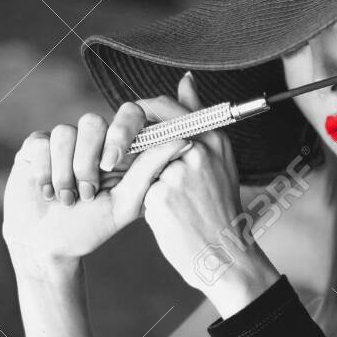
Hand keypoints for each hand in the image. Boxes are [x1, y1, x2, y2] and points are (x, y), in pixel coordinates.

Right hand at [1, 98, 190, 275]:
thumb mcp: (126, 203)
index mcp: (120, 149)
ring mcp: (64, 141)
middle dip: (87, 160)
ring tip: (69, 200)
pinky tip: (47, 193)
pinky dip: (45, 172)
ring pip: (65, 132)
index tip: (112, 162)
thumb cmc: (91, 228)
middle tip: (89, 191)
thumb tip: (183, 139)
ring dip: (65, 173)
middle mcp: (93, 140)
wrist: (47, 246)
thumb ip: (151, 169)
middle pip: (92, 121)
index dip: (122, 130)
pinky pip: (41, 142)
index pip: (129, 114)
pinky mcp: (36, 147)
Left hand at [141, 73, 278, 301]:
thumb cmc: (215, 208)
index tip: (128, 135)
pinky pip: (135, 188)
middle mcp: (198, 150)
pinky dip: (137, 200)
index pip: (161, 105)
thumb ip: (196, 118)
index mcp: (212, 138)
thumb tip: (185, 80)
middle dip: (122, 142)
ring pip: (135, 161)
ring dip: (130, 175)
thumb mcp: (216, 160)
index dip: (136, 118)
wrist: (222, 255)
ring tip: (150, 194)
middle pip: (142, 129)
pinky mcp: (162, 196)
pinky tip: (154, 215)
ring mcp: (179, 172)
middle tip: (114, 161)